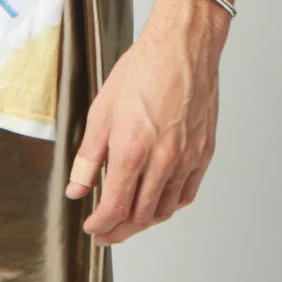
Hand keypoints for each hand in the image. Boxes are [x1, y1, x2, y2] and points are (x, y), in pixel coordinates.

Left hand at [64, 0, 225, 241]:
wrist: (182, 48)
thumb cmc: (142, 71)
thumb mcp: (101, 112)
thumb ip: (88, 158)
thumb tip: (77, 190)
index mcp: (133, 150)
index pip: (116, 207)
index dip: (102, 224)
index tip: (93, 229)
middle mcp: (163, 160)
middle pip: (141, 215)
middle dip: (119, 231)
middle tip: (106, 234)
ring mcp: (187, 158)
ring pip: (166, 209)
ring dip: (145, 221)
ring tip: (129, 221)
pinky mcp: (204, 152)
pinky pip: (187, 193)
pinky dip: (171, 206)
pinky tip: (159, 204)